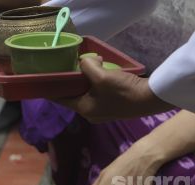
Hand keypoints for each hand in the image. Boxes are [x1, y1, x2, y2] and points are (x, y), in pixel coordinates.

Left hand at [56, 56, 173, 121]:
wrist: (149, 99)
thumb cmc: (123, 91)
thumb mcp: (102, 76)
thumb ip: (88, 66)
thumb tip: (84, 60)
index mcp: (83, 109)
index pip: (60, 99)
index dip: (51, 89)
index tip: (44, 80)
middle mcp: (89, 113)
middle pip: (73, 96)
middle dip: (70, 82)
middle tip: (66, 69)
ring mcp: (101, 112)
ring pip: (86, 94)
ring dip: (84, 82)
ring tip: (84, 68)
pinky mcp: (112, 107)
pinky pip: (96, 95)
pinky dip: (94, 85)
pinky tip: (100, 74)